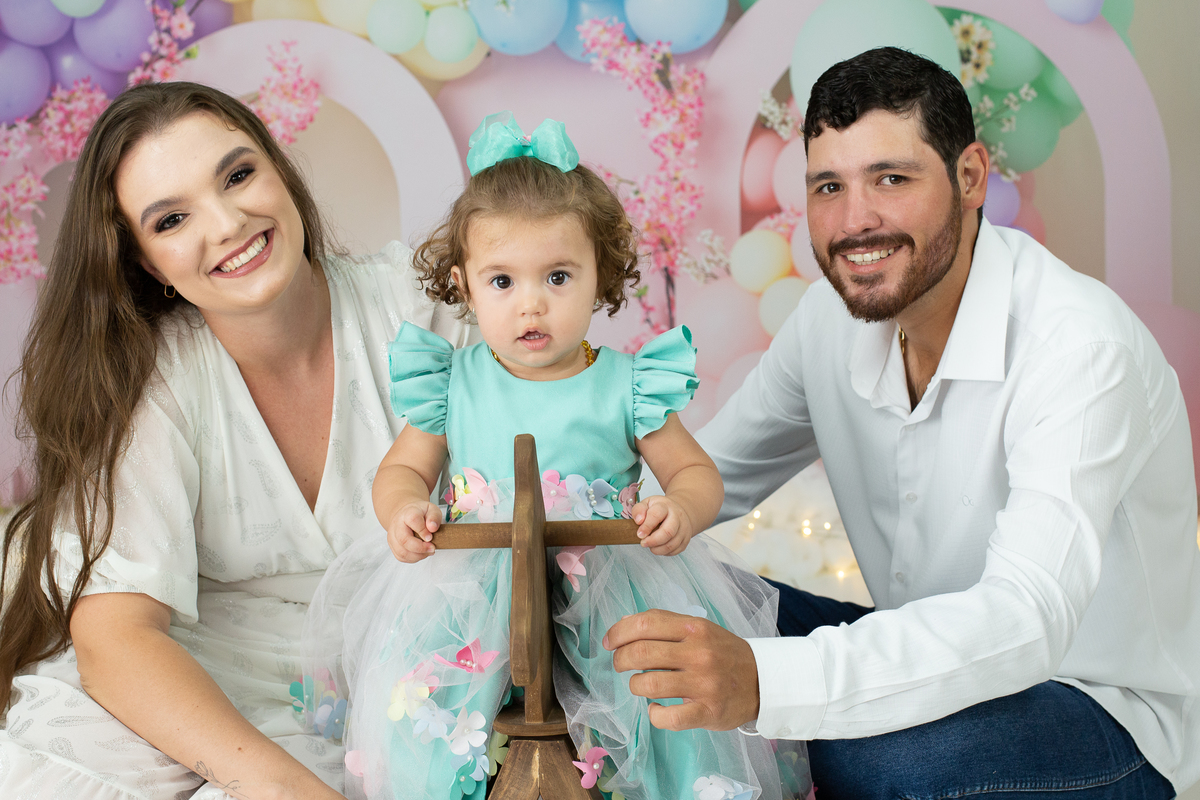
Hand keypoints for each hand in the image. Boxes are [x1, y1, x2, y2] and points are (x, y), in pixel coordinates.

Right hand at [385, 501, 440, 562]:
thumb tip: (432, 527)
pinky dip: (413, 558)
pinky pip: (401, 557)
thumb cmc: (420, 514)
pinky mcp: (392, 546)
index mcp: (408, 513)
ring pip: (402, 551)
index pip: (413, 520)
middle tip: (432, 548)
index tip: (430, 537)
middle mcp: (397, 525)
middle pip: (404, 539)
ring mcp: (392, 536)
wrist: (405, 516)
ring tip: (428, 551)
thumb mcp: (431, 510)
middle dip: (420, 548)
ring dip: (418, 555)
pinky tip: (421, 553)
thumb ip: (434, 517)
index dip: (423, 531)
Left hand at [603, 609, 758, 730]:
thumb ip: (665, 626)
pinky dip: (654, 714)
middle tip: (620, 665)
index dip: (619, 632)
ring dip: (636, 685)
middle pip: (641, 653)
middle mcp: (698, 653)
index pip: (646, 623)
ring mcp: (703, 684)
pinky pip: (667, 717)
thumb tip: (623, 627)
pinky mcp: (707, 712)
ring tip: (641, 685)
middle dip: (621, 660)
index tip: (609, 642)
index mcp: (694, 628)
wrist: (763, 681)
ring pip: (648, 684)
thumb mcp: (699, 630)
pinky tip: (657, 709)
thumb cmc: (723, 654)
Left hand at [630, 495, 693, 554]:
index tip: (639, 534)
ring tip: (650, 546)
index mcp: (665, 506)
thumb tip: (639, 520)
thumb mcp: (647, 504)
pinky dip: (664, 552)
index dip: (646, 527)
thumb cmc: (660, 509)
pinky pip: (675, 551)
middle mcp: (677, 517)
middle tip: (643, 543)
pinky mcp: (685, 540)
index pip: (656, 515)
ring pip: (672, 544)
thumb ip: (639, 510)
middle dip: (653, 541)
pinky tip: (659, 547)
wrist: (678, 512)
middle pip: (668, 532)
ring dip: (657, 549)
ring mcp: (683, 529)